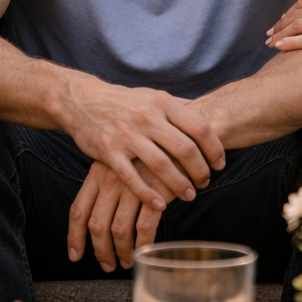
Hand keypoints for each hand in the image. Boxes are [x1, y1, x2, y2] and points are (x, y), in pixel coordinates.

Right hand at [57, 79, 224, 212]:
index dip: (214, 149)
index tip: (219, 164)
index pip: (199, 127)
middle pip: (185, 148)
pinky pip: (132, 178)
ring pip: (161, 166)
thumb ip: (177, 106)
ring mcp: (126, 135)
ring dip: (180, 185)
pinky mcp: (108, 152)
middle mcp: (146, 117)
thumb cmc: (123, 101)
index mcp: (161, 102)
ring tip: (189, 196)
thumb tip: (207, 113)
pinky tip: (160, 204)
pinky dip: (148, 194)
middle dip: (200, 170)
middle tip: (205, 182)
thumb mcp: (151, 96)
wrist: (82, 100)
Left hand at [68, 159, 173, 271]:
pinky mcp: (154, 194)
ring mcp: (132, 186)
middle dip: (101, 250)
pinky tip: (143, 252)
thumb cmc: (145, 156)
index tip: (74, 256)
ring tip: (127, 262)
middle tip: (107, 265)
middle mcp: (110, 179)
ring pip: (119, 230)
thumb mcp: (119, 164)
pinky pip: (144, 228)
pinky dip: (142, 245)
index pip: (79, 210)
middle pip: (97, 224)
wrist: (175, 141)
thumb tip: (95, 220)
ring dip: (122, 252)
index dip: (75, 236)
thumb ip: (105, 186)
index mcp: (97, 172)